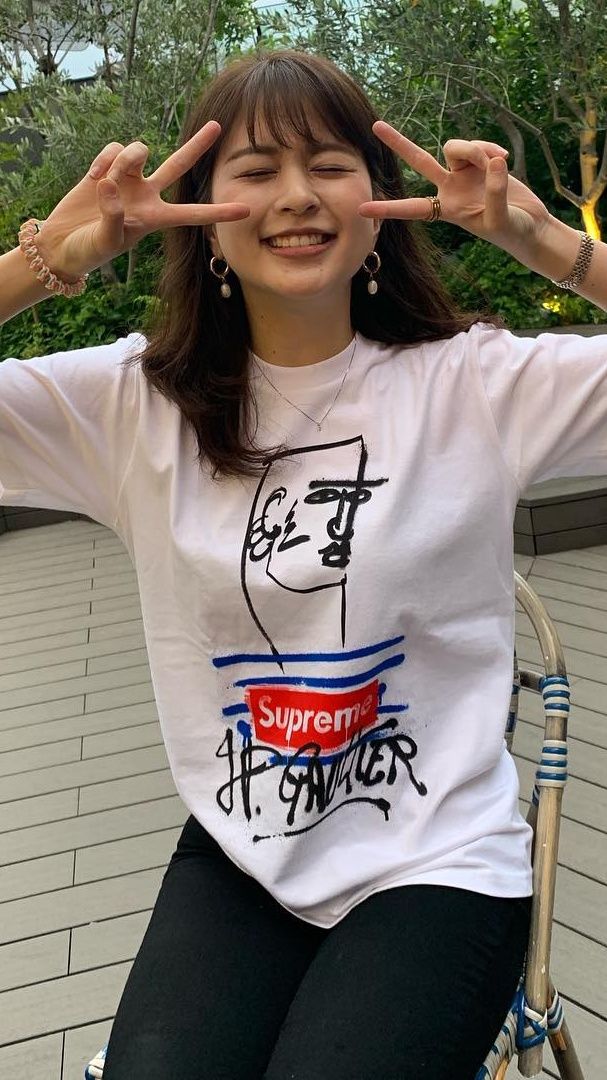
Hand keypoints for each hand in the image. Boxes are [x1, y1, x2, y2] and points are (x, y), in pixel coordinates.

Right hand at [36, 121, 249, 280]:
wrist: (61, 243)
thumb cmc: (87, 251)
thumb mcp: (104, 242)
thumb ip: (112, 216)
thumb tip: (112, 185)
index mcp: (154, 219)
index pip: (192, 214)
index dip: (218, 212)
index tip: (246, 211)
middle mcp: (146, 196)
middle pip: (178, 165)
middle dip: (197, 146)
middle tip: (217, 126)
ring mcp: (128, 180)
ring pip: (138, 151)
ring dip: (123, 159)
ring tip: (105, 180)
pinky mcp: (107, 169)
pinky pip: (113, 149)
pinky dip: (103, 159)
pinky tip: (93, 177)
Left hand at [358, 121, 550, 256]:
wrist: (531, 224)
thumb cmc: (513, 231)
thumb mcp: (501, 219)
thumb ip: (495, 192)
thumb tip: (493, 161)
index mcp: (447, 210)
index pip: (412, 209)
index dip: (388, 209)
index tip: (361, 209)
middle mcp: (449, 189)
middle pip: (419, 161)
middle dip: (399, 143)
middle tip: (376, 126)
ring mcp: (464, 173)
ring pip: (456, 146)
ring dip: (476, 149)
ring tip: (498, 163)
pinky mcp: (482, 162)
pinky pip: (479, 145)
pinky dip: (491, 149)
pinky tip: (504, 160)